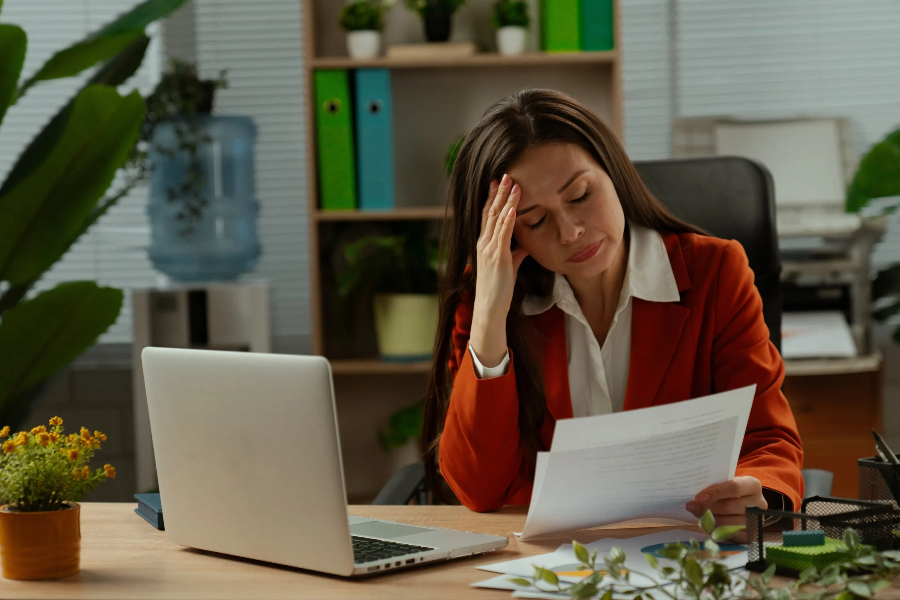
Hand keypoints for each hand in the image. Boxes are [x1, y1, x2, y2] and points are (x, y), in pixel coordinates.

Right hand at [469, 174, 529, 367]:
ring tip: (512, 183)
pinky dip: (508, 219)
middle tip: (505, 174)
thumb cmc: (499, 290)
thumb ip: (515, 253)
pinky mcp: (498, 258)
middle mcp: (484, 243)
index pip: (489, 215)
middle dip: (499, 192)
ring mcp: (490, 249)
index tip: (498, 182)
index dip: (494, 198)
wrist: (490, 308)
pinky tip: (513, 207)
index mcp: (485, 244)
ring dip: (506, 200)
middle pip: (491, 212)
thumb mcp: (509, 267)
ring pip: (498, 219)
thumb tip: (525, 244)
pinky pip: (503, 234)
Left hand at [686, 476, 766, 542]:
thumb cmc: (731, 490)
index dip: (715, 492)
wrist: (745, 504)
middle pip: (730, 506)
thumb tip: (696, 497)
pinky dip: (717, 531)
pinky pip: (731, 536)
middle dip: (707, 507)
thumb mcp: (727, 483)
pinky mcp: (752, 535)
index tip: (698, 497)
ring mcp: (757, 521)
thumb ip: (716, 486)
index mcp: (753, 486)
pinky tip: (707, 526)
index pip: (734, 488)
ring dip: (710, 520)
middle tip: (692, 506)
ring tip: (697, 515)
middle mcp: (759, 504)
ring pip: (729, 523)